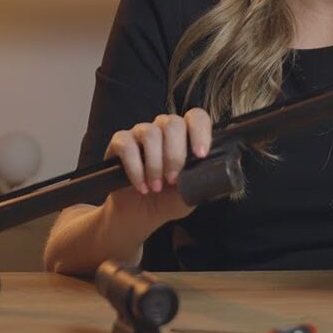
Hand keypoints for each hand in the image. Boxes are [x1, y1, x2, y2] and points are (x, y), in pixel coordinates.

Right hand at [104, 108, 212, 223]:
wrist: (139, 214)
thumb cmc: (167, 200)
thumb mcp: (190, 194)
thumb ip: (201, 180)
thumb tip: (212, 174)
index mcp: (185, 137)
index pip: (196, 117)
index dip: (200, 132)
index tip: (200, 155)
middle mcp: (163, 129)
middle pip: (173, 123)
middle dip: (175, 155)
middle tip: (172, 180)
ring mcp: (141, 133)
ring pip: (150, 133)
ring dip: (155, 165)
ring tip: (155, 187)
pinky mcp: (120, 142)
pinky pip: (127, 146)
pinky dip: (135, 169)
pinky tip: (141, 186)